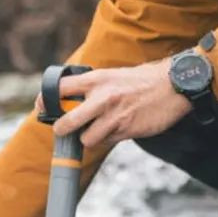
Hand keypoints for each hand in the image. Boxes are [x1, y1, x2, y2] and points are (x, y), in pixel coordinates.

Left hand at [39, 60, 191, 149]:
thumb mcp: (113, 75)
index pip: (59, 89)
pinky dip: (107, 139)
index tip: (44, 107)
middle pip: (67, 122)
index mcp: (96, 80)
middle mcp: (102, 98)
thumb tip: (70, 102)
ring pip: (86, 139)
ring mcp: (114, 116)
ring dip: (88, 138)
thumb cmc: (142, 80)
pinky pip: (106, 142)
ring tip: (97, 129)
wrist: (173, 86)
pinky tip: (117, 128)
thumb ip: (92, 87)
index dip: (46, 100)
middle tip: (62, 130)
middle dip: (61, 130)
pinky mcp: (127, 130)